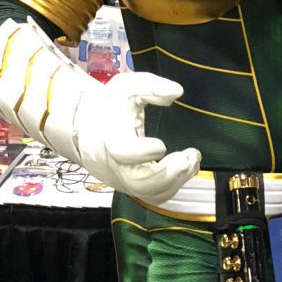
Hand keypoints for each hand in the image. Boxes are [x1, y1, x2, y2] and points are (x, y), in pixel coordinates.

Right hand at [74, 72, 200, 202]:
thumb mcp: (127, 86)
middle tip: (189, 156)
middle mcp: (115, 164)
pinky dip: (174, 185)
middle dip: (169, 173)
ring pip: (150, 194)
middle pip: (139, 183)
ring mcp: (124, 179)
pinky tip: (186, 167)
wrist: (89, 127)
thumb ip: (150, 86)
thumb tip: (177, 91)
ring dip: (177, 180)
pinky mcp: (133, 186)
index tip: (162, 145)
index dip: (143, 153)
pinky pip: (155, 196)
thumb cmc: (111, 106)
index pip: (122, 152)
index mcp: (111, 137)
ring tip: (192, 160)